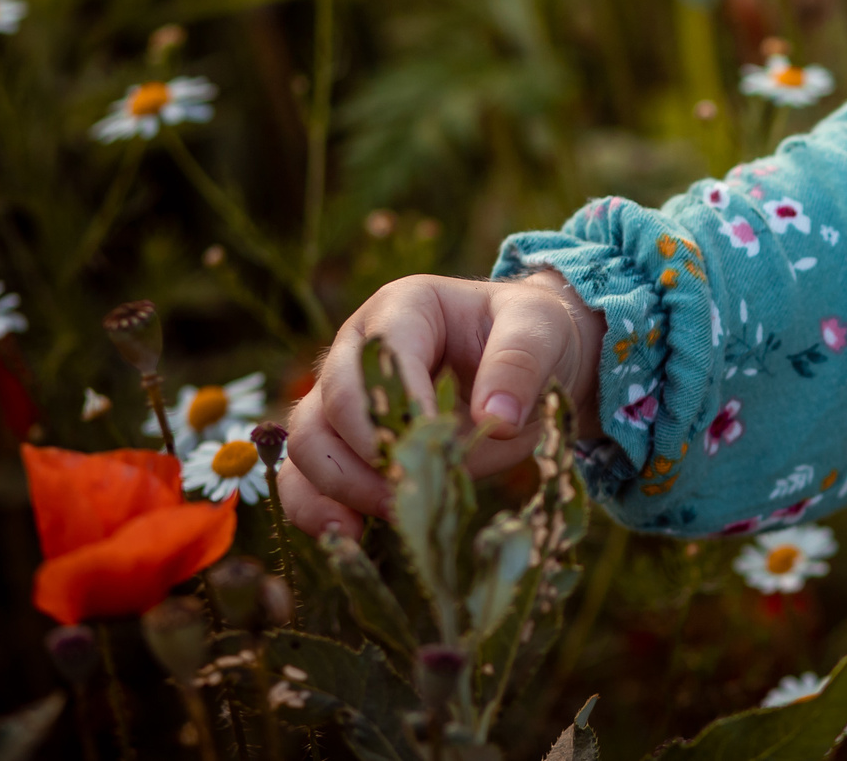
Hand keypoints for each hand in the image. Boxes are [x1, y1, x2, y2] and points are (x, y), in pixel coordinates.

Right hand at [278, 270, 603, 538]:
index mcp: (402, 308)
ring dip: (339, 486)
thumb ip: (519, 364)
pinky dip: (319, 510)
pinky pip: (305, 480)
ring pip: (308, 444)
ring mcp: (342, 399)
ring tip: (390, 515)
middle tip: (415, 485)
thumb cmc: (531, 336)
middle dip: (368, 451)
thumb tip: (495, 419)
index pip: (381, 355)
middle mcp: (356, 351)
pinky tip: (351, 536)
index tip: (441, 440)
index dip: (402, 402)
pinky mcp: (343, 447)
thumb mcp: (541, 331)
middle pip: (330, 403)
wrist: (531, 362)